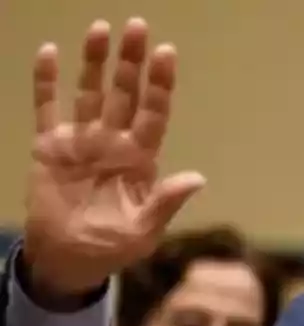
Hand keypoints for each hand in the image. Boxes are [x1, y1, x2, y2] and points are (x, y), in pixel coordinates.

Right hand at [25, 17, 204, 299]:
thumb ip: (166, 202)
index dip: (160, 84)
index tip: (167, 54)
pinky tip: (49, 53)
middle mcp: (114, 143)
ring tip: (101, 29)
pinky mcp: (50, 147)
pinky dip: (47, 82)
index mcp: (141, 160)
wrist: (71, 260)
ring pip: (89, 93)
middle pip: (124, 94)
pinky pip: (47, 108)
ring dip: (94, 62)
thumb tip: (197, 179)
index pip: (154, 113)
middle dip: (131, 62)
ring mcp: (82, 141)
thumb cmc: (114, 247)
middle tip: (137, 27)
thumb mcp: (145, 230)